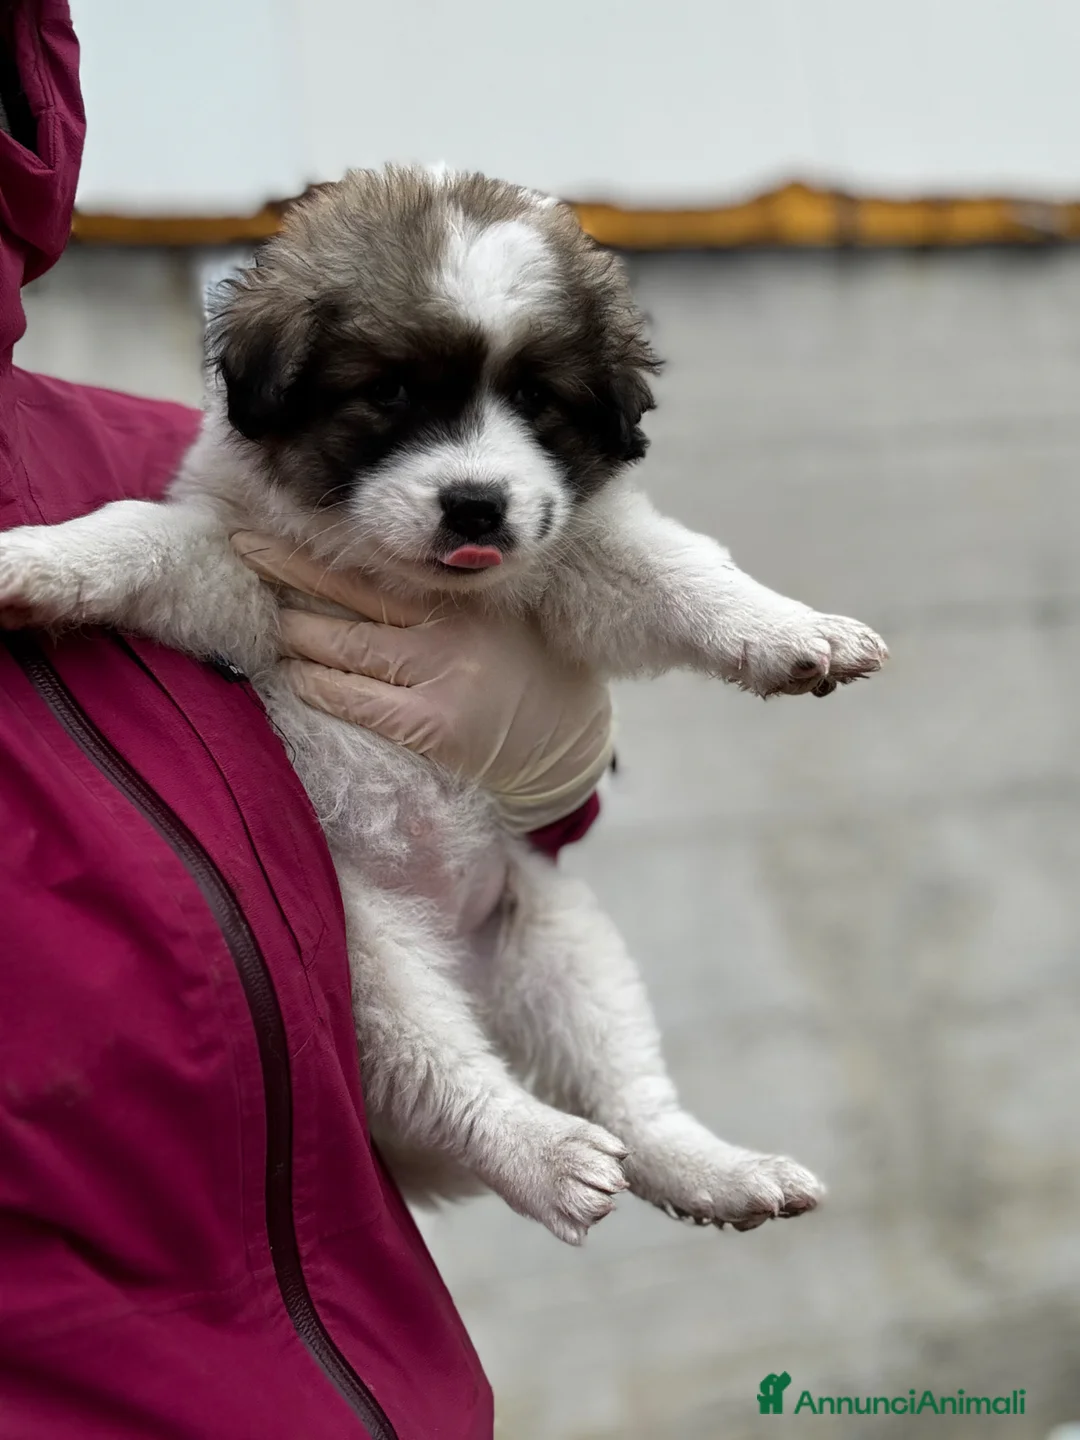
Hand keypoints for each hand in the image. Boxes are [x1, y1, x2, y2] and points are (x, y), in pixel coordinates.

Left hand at [231, 533, 613, 833]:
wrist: (570, 746)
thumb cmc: (527, 672)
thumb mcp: (499, 614)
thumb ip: (447, 589)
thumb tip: (357, 564)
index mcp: (469, 590)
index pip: (381, 557)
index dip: (323, 542)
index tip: (274, 520)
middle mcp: (453, 624)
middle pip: (351, 591)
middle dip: (288, 570)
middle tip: (241, 547)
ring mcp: (441, 675)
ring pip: (343, 643)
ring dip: (294, 631)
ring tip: (262, 619)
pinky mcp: (431, 726)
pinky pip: (353, 699)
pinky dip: (315, 685)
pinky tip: (292, 676)